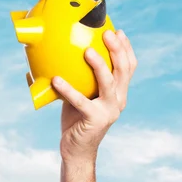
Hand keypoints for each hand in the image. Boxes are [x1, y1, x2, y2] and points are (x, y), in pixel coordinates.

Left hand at [52, 29, 137, 162]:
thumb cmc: (75, 121)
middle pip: (123, 70)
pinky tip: (56, 79)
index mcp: (119, 94)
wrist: (76, 150)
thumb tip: (53, 58)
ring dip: (99, 65)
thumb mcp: (79, 96)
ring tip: (87, 50)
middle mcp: (118, 101)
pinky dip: (68, 89)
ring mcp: (109, 111)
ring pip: (108, 83)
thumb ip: (76, 79)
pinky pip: (80, 101)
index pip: (129, 67)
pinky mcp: (95, 120)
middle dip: (117, 49)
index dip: (126, 48)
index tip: (118, 31)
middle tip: (107, 33)